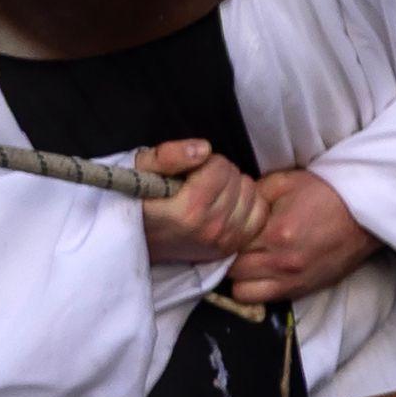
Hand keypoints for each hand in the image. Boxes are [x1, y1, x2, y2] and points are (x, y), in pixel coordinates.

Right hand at [134, 138, 262, 263]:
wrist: (136, 240)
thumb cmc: (137, 202)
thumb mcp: (140, 170)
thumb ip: (169, 156)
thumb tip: (205, 149)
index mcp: (189, 211)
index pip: (220, 167)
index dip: (205, 162)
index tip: (190, 172)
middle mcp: (211, 229)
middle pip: (237, 179)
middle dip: (220, 173)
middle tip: (200, 182)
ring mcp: (225, 241)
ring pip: (251, 193)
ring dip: (234, 187)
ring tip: (211, 193)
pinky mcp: (233, 247)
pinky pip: (260, 213)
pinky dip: (248, 204)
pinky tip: (227, 204)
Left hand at [225, 166, 377, 303]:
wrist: (366, 214)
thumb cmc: (327, 193)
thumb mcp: (285, 182)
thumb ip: (252, 194)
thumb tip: (228, 205)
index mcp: (275, 234)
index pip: (227, 246)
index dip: (220, 238)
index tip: (221, 231)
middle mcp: (282, 263)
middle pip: (231, 272)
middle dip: (227, 258)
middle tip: (232, 245)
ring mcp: (293, 281)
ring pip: (243, 293)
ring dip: (240, 278)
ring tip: (246, 261)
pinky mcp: (304, 289)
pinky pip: (266, 299)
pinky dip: (258, 288)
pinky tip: (263, 270)